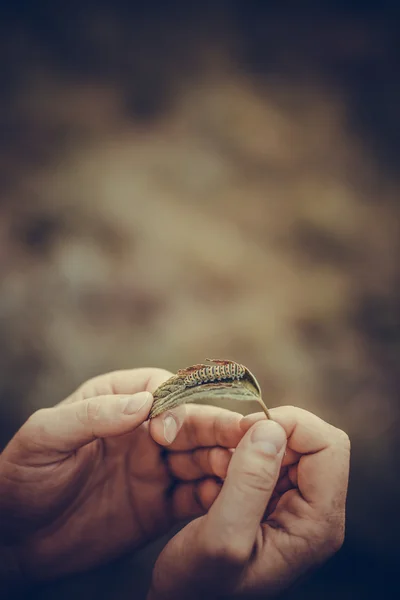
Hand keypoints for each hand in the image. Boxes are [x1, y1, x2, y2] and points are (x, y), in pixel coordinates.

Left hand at [0, 369, 244, 586]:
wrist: (17, 537)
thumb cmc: (22, 476)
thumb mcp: (45, 437)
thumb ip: (92, 415)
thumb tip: (144, 403)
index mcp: (116, 400)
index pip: (161, 388)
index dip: (174, 404)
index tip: (168, 429)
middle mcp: (142, 430)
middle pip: (191, 423)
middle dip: (218, 429)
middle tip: (249, 440)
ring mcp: (154, 467)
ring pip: (201, 458)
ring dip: (226, 462)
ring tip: (251, 472)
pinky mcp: (160, 504)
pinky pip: (194, 497)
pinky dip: (215, 497)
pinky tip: (233, 502)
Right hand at [148, 406, 349, 598]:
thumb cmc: (199, 586)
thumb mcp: (222, 538)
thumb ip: (249, 483)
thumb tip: (271, 429)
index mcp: (317, 524)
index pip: (328, 446)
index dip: (291, 426)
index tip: (246, 430)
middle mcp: (313, 511)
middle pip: (309, 441)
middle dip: (266, 434)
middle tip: (228, 447)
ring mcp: (293, 505)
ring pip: (284, 446)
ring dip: (247, 445)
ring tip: (216, 469)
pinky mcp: (271, 501)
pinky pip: (264, 459)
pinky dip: (238, 456)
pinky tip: (215, 477)